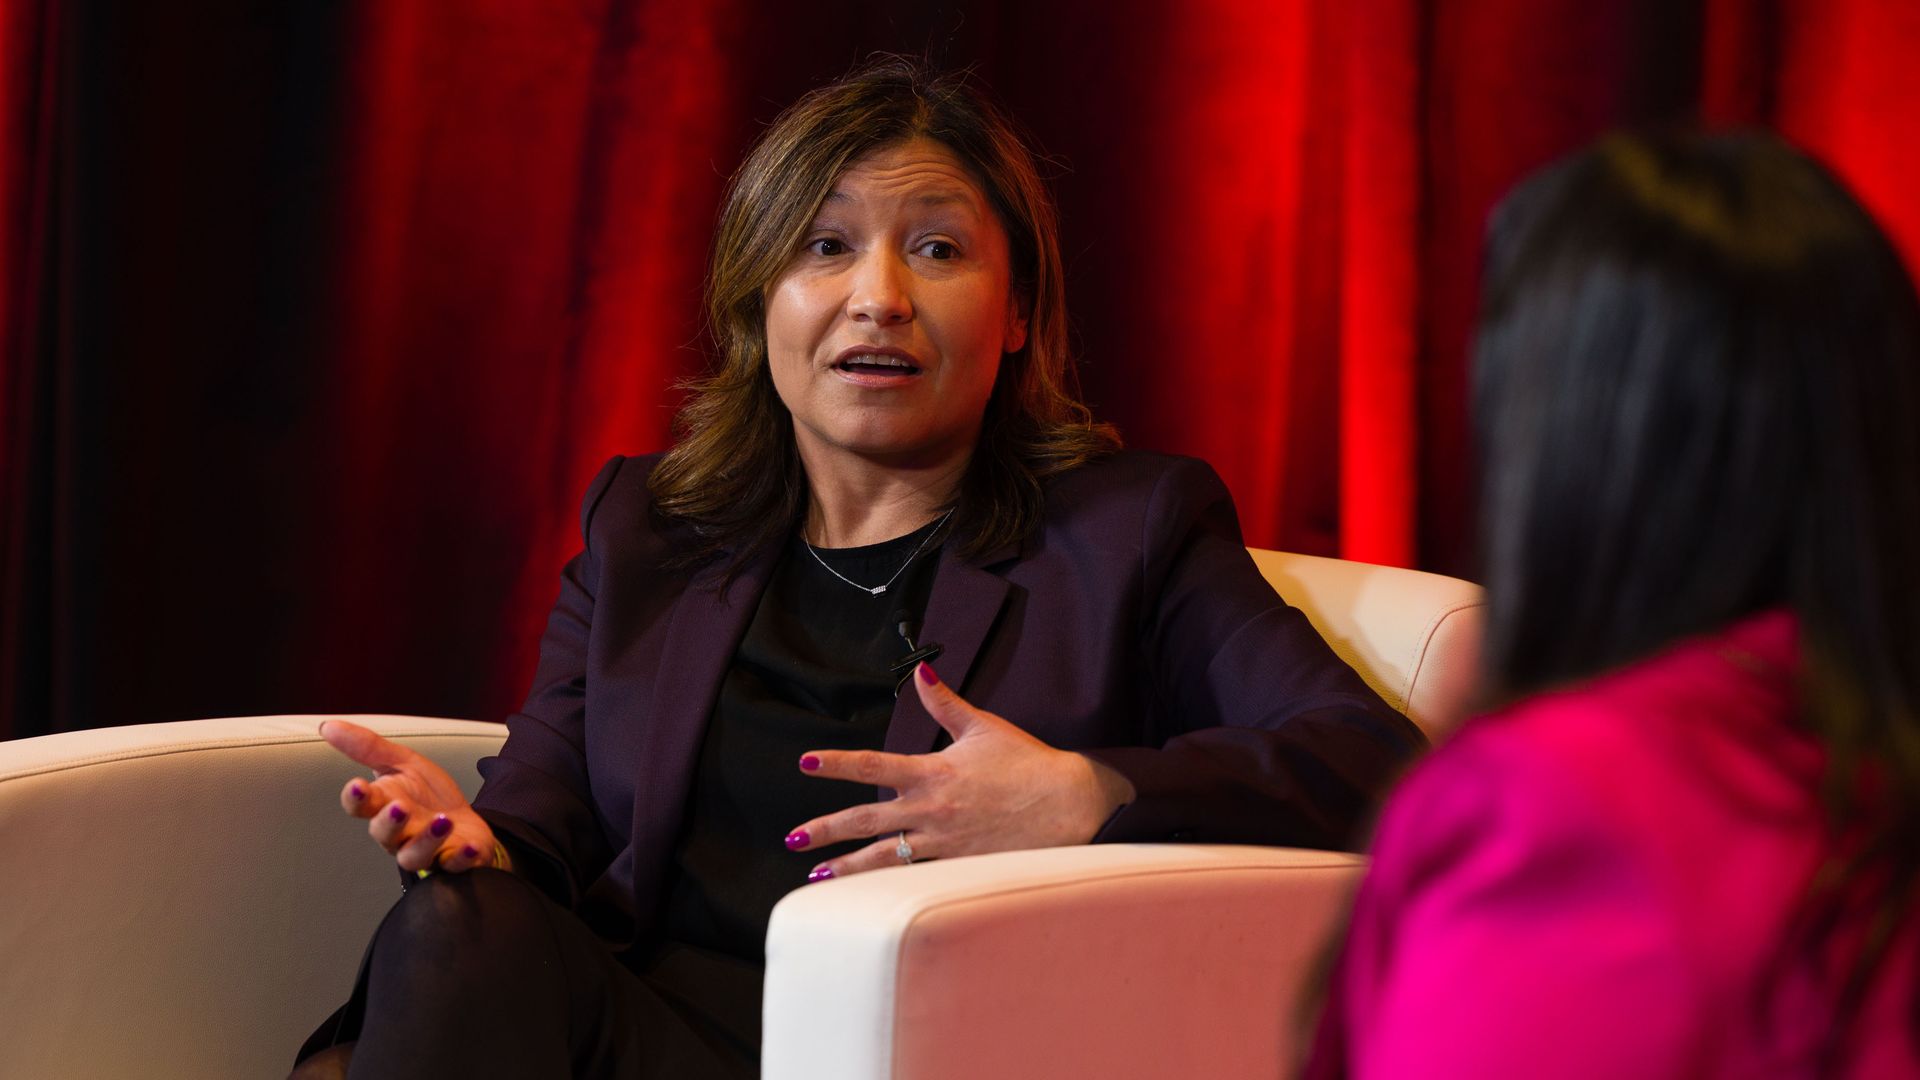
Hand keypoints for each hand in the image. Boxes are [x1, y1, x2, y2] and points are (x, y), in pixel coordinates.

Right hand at [319, 719, 505, 874]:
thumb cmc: (427, 795)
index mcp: (383, 806)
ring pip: (414, 855)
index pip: (361, 805)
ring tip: (443, 821)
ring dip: (427, 840)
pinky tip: (470, 846)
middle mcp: (399, 834)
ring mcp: (425, 850)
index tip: (357, 785)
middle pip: (384, 834)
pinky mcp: (453, 861)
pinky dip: (462, 858)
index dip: (356, 798)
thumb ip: (368, 747)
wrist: (465, 823)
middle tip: (400, 806)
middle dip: (389, 821)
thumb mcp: (403, 763)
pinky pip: (454, 865)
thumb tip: (328, 726)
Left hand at [785, 664, 1135, 878]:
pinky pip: (914, 876)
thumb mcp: (982, 726)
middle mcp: (930, 810)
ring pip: (883, 859)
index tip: (806, 763)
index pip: (872, 766)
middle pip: (865, 821)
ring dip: (847, 868)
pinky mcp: (957, 865)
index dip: (837, 764)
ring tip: (817, 879)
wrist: (1068, 802)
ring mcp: (942, 842)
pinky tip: (865, 896)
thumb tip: (921, 670)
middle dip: (825, 831)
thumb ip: (944, 702)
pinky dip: (886, 886)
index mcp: (932, 772)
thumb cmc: (1027, 762)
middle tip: (793, 840)